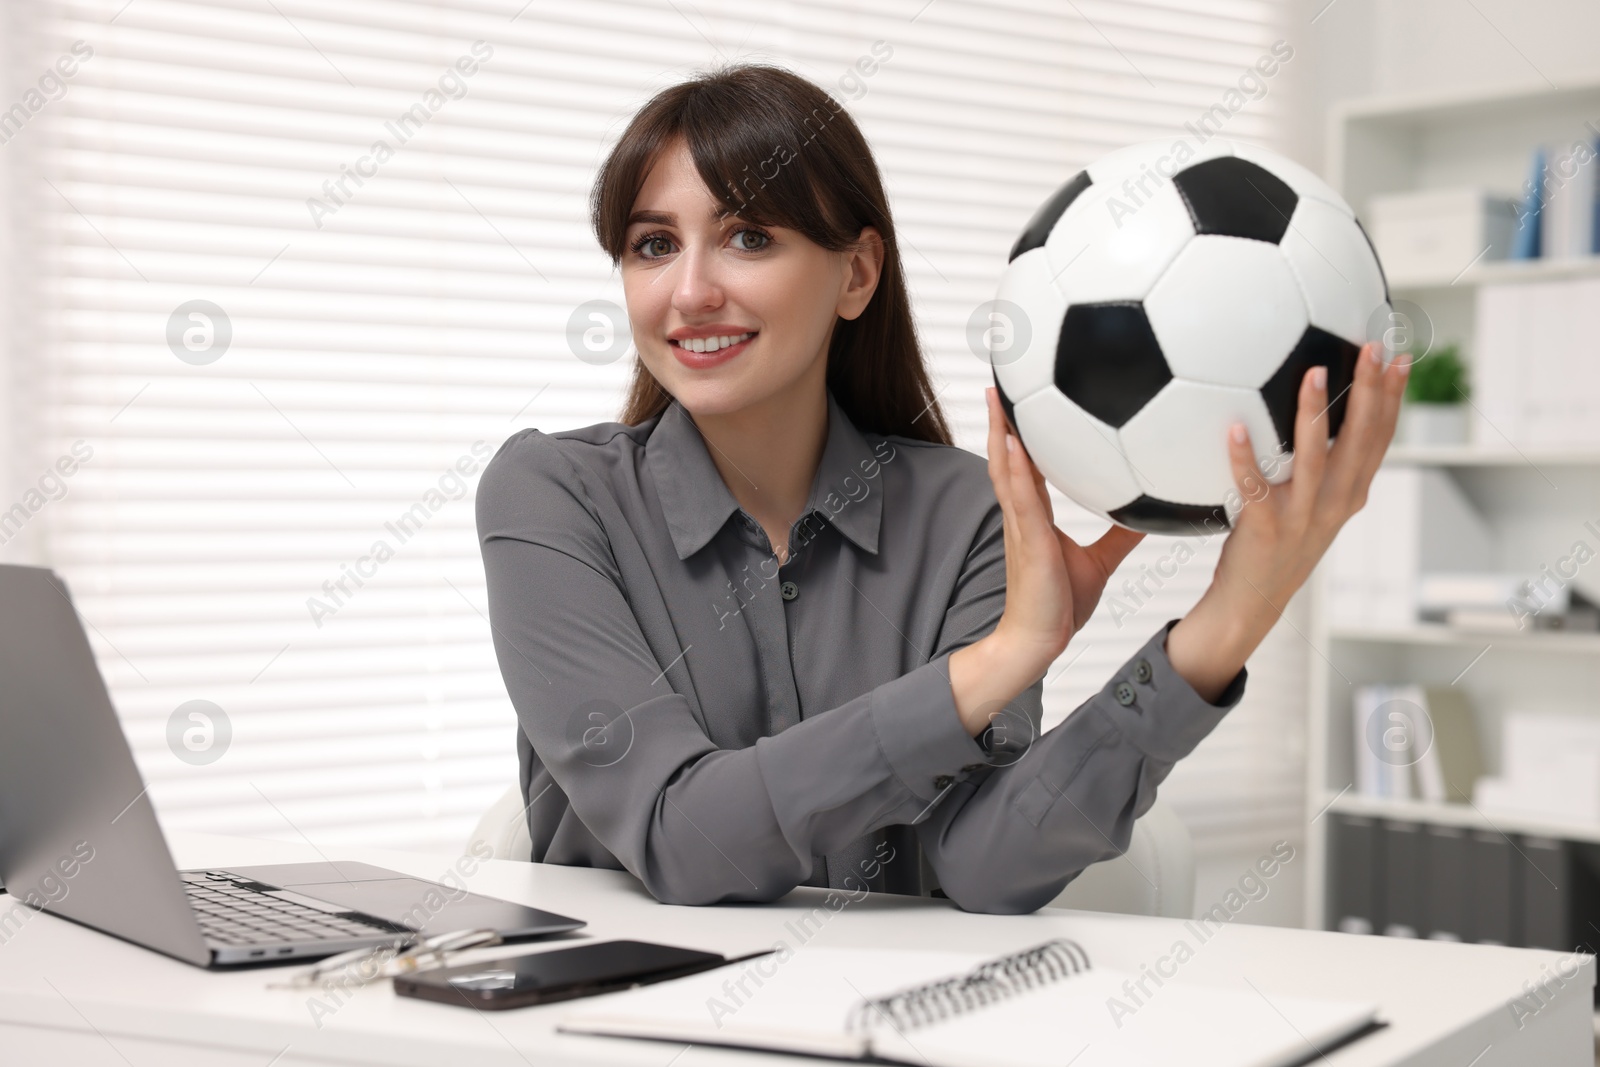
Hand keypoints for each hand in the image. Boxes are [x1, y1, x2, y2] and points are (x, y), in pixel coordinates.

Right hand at [947, 389, 1143, 734]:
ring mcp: (1021, 524)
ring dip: (1000, 430)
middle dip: (1003, 418)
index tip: (1022, 399)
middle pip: (1008, 455)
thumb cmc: (1059, 605)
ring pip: (1005, 467)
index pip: (1028, 464)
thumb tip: (1154, 510)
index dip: (1023, 432)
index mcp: (1037, 516)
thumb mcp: (1101, 561)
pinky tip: (1014, 442)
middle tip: (1001, 379)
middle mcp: (1023, 513)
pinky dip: (1015, 466)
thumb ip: (1122, 533)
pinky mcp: (1027, 539)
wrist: (1037, 641)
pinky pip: (1019, 495)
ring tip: (997, 394)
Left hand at [1167, 341, 1407, 700]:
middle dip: (1371, 392)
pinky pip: (1253, 487)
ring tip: (1314, 372)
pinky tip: (1234, 428)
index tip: (1402, 357)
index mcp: (1350, 494)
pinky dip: (1244, 458)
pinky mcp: (1265, 528)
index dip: (1393, 398)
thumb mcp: (1312, 505)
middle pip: (1361, 440)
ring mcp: (1302, 516)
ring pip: (1315, 458)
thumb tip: (1313, 417)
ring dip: (1314, 413)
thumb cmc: (1276, 546)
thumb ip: (1318, 467)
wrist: (1251, 603)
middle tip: (1374, 348)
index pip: (1381, 438)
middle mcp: (1335, 503)